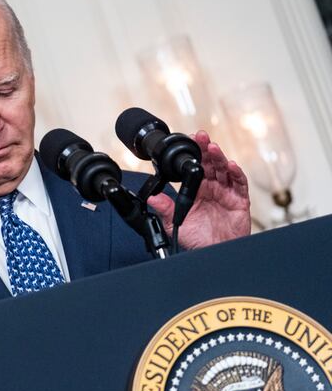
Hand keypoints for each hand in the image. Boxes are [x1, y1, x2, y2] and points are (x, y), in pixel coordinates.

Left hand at [148, 131, 250, 248]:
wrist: (213, 254)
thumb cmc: (197, 240)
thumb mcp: (175, 223)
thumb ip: (166, 209)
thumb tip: (152, 197)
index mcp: (196, 191)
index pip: (194, 168)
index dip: (193, 154)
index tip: (188, 142)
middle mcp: (211, 189)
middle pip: (210, 164)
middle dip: (206, 149)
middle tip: (201, 136)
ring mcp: (226, 194)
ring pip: (224, 170)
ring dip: (219, 158)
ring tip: (213, 147)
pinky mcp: (239, 201)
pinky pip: (239, 185)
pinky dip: (236, 174)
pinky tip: (231, 166)